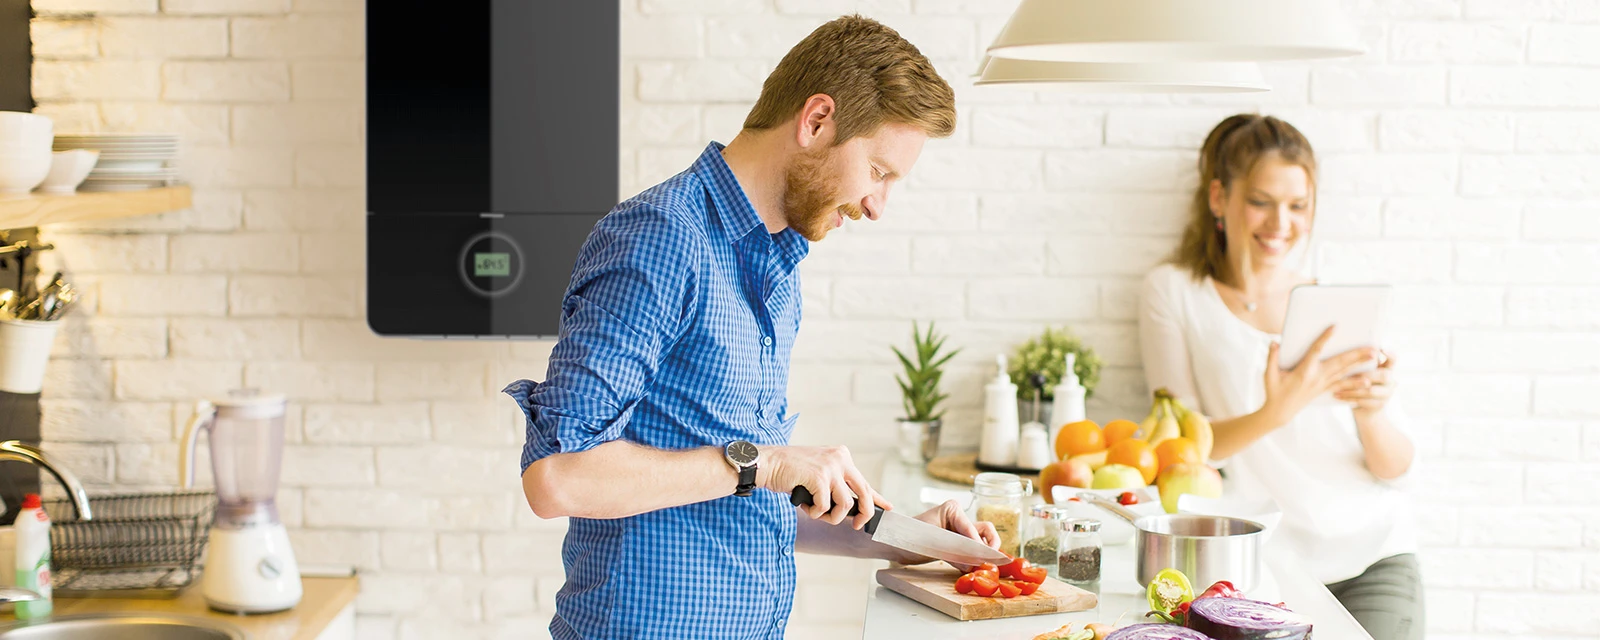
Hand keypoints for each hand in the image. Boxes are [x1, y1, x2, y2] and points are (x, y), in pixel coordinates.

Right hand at [761, 445, 888, 529]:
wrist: (767, 462)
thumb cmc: (789, 470)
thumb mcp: (819, 473)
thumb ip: (836, 485)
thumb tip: (853, 506)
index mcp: (842, 456)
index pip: (864, 481)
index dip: (877, 498)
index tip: (888, 507)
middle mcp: (840, 459)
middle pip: (864, 493)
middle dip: (863, 514)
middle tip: (857, 525)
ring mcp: (830, 467)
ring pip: (845, 504)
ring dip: (831, 516)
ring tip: (816, 512)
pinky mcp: (819, 477)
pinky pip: (825, 507)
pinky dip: (815, 512)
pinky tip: (805, 505)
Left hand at [893, 500, 1000, 566]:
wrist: (894, 543)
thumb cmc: (907, 536)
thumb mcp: (931, 543)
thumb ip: (953, 552)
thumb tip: (973, 564)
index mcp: (952, 509)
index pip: (971, 528)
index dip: (978, 544)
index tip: (983, 558)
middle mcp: (959, 518)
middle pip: (985, 530)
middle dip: (989, 546)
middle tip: (990, 561)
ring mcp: (959, 530)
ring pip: (982, 540)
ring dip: (984, 553)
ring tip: (982, 566)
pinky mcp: (956, 543)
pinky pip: (972, 550)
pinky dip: (975, 559)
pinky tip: (973, 568)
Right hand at [1262, 326, 1378, 425]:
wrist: (1280, 412)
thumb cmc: (1274, 391)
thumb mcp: (1268, 374)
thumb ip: (1271, 357)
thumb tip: (1274, 342)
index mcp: (1304, 371)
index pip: (1316, 351)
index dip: (1325, 338)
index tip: (1335, 327)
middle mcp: (1317, 378)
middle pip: (1340, 363)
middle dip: (1357, 354)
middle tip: (1373, 348)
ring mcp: (1323, 385)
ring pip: (1345, 373)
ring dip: (1361, 365)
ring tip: (1375, 359)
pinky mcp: (1325, 390)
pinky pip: (1343, 386)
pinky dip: (1356, 384)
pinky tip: (1368, 382)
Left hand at [1336, 350, 1395, 415]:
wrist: (1364, 409)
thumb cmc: (1359, 385)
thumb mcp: (1361, 372)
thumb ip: (1361, 363)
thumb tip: (1349, 351)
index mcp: (1387, 369)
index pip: (1393, 360)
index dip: (1390, 355)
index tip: (1382, 349)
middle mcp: (1391, 380)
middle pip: (1383, 375)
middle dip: (1364, 374)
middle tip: (1346, 372)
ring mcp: (1387, 394)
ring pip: (1371, 390)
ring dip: (1351, 389)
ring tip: (1336, 388)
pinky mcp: (1380, 405)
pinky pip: (1364, 401)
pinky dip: (1349, 398)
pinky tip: (1337, 396)